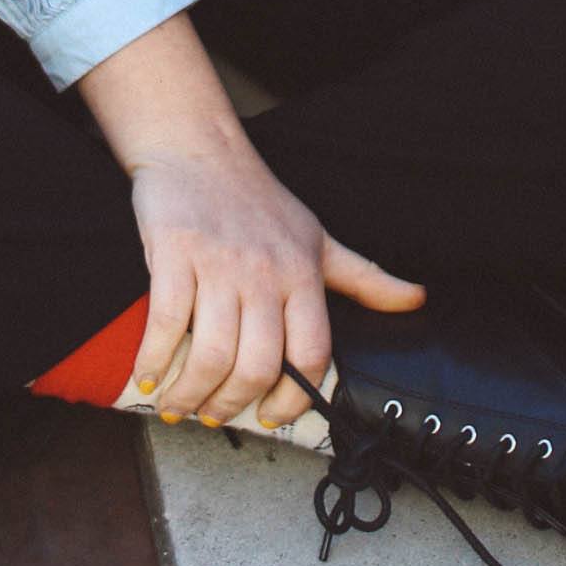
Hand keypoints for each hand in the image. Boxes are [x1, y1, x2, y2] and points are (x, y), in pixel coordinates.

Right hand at [128, 130, 424, 429]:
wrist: (198, 148)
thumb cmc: (258, 199)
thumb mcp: (318, 238)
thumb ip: (365, 278)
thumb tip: (417, 299)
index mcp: (303, 273)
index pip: (312, 354)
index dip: (293, 399)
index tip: (271, 416)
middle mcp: (266, 271)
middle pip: (258, 365)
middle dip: (232, 405)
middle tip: (215, 416)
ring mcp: (220, 262)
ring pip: (213, 354)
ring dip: (192, 393)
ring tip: (180, 404)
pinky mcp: (176, 252)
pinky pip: (167, 323)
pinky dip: (153, 360)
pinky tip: (148, 375)